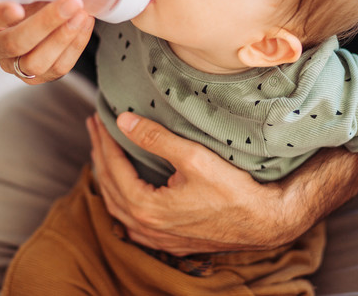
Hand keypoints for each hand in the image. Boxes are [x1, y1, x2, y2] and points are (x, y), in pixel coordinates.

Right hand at [0, 0, 94, 82]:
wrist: (26, 7)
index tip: (17, 5)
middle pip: (13, 44)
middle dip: (45, 24)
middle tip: (72, 0)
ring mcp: (13, 64)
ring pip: (36, 62)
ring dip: (62, 38)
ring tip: (84, 12)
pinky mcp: (38, 74)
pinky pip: (57, 68)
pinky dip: (74, 47)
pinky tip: (86, 24)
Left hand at [87, 112, 298, 255]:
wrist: (263, 223)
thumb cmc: (233, 191)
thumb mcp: (194, 158)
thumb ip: (156, 138)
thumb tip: (123, 121)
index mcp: (146, 207)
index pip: (112, 167)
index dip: (104, 140)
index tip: (98, 118)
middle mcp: (145, 227)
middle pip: (109, 185)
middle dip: (99, 154)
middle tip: (94, 128)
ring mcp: (155, 237)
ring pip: (117, 205)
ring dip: (106, 176)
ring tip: (102, 152)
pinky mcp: (168, 240)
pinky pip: (131, 219)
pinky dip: (120, 198)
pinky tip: (122, 188)